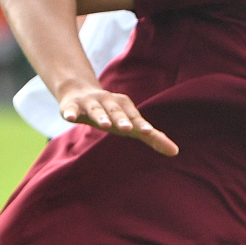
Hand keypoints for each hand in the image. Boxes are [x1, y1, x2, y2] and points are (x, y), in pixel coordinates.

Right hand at [58, 86, 178, 156]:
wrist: (79, 93)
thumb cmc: (112, 114)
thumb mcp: (131, 124)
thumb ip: (153, 137)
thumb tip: (176, 152)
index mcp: (124, 107)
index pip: (135, 117)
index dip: (140, 124)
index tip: (148, 132)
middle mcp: (109, 102)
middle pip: (116, 111)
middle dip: (122, 119)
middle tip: (127, 128)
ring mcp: (90, 103)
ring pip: (96, 110)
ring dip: (101, 116)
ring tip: (104, 125)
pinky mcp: (72, 106)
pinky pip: (71, 109)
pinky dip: (70, 112)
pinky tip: (69, 118)